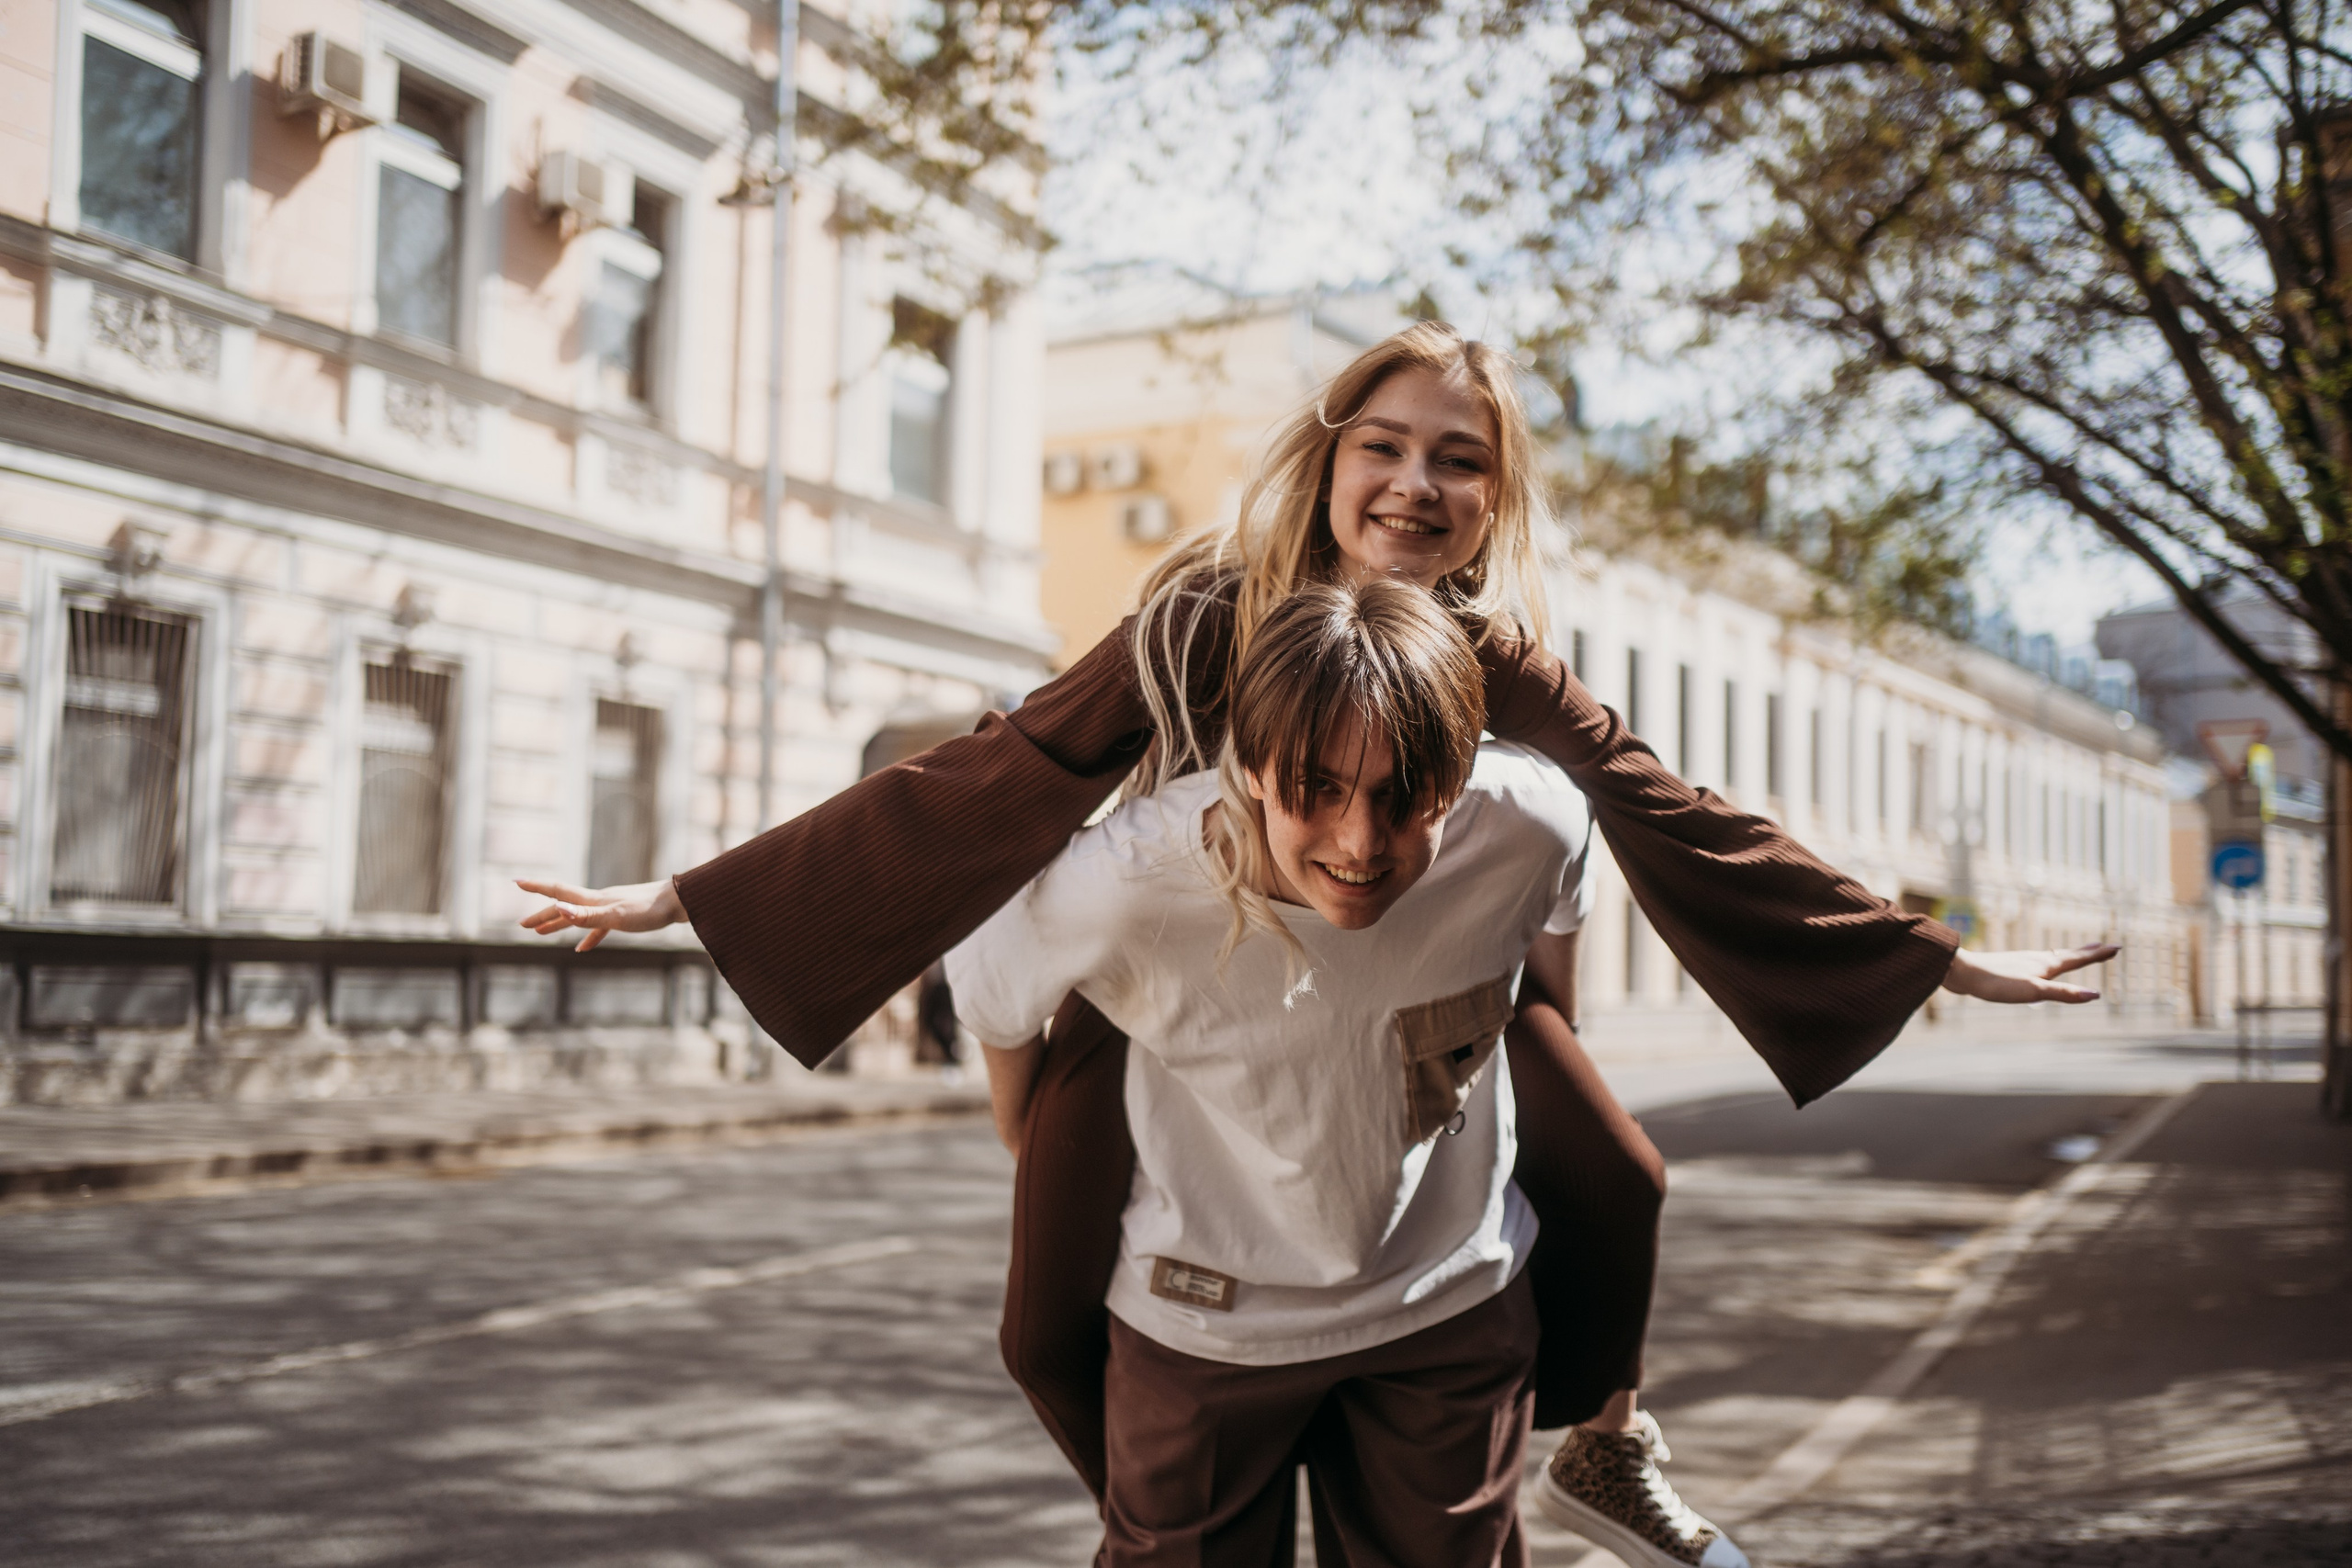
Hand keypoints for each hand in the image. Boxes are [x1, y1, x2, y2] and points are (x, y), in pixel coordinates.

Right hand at [515, 877, 684, 951]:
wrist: (679, 902)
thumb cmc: (649, 909)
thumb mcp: (616, 916)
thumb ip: (587, 916)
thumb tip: (558, 909)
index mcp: (593, 899)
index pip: (558, 891)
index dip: (536, 888)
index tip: (515, 880)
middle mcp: (599, 901)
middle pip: (563, 906)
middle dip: (541, 915)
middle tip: (522, 924)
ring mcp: (611, 908)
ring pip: (578, 917)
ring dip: (559, 924)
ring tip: (542, 932)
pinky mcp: (624, 917)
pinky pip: (598, 928)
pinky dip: (588, 937)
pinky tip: (583, 948)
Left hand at [1940, 943, 2116, 1003]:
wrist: (1960, 971)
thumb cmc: (1996, 982)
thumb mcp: (2033, 991)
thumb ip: (2063, 994)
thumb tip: (2095, 996)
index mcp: (2045, 965)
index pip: (2078, 959)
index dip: (2098, 954)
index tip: (2117, 945)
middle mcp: (2036, 960)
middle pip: (2068, 955)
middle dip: (2088, 952)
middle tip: (2105, 946)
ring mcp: (2022, 962)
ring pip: (2052, 957)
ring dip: (2069, 955)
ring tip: (2075, 954)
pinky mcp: (2008, 967)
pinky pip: (2036, 963)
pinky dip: (2048, 962)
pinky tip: (2038, 966)